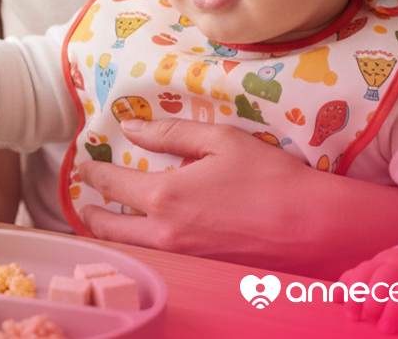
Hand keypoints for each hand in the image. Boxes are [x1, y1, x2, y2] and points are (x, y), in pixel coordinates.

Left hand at [76, 118, 397, 277]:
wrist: (313, 228)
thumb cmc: (271, 178)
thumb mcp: (222, 140)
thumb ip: (171, 133)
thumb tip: (132, 127)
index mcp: (165, 195)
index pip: (111, 183)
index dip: (93, 171)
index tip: (84, 163)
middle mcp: (164, 232)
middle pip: (108, 226)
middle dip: (90, 211)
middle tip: (85, 199)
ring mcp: (180, 256)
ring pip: (129, 247)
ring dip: (112, 233)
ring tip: (107, 218)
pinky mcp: (198, 269)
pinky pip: (155, 259)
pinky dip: (139, 247)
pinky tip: (146, 235)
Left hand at [339, 248, 397, 335]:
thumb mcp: (379, 273)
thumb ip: (356, 282)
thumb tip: (333, 297)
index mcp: (384, 262)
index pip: (364, 273)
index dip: (354, 293)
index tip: (350, 315)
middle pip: (385, 277)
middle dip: (374, 299)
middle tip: (370, 318)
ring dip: (395, 310)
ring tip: (385, 329)